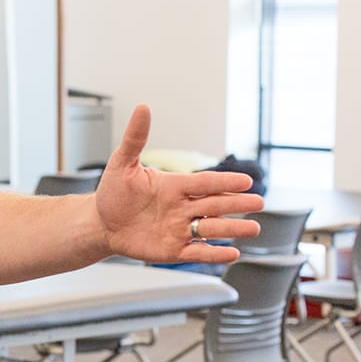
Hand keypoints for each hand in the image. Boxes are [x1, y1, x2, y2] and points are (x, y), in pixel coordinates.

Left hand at [95, 104, 262, 263]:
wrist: (101, 222)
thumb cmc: (114, 192)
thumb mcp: (122, 163)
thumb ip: (135, 138)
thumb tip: (143, 108)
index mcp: (174, 186)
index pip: (204, 182)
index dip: (224, 182)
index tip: (247, 180)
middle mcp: (182, 207)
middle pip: (214, 204)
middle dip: (236, 204)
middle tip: (259, 203)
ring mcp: (179, 229)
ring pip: (211, 228)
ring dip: (232, 228)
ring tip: (254, 228)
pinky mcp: (173, 250)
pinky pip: (197, 253)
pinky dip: (214, 253)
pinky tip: (232, 252)